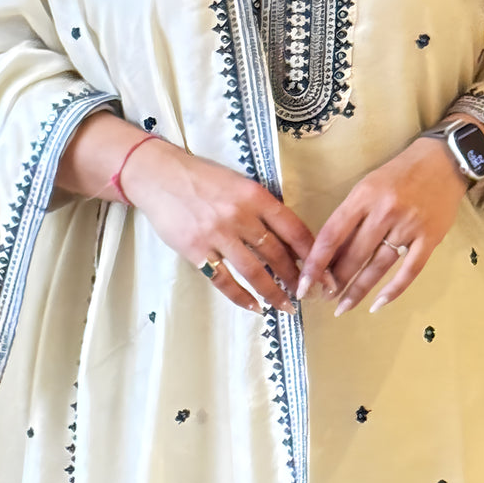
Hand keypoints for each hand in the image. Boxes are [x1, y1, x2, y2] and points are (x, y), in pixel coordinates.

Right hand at [124, 138, 314, 314]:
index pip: (293, 228)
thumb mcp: (239, 183)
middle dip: (296, 278)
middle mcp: (240, 215)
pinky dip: (240, 297)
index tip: (324, 271)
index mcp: (255, 195)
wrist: (159, 175)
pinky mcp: (196, 249)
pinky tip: (254, 307)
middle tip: (308, 295)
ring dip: (273, 292)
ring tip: (286, 306)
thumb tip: (288, 238)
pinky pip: (223, 280)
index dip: (311, 253)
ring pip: (254, 271)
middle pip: (277, 254)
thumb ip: (261, 207)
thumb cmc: (202, 178)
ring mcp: (217, 234)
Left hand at [296, 136, 467, 315]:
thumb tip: (331, 252)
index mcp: (364, 195)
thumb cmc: (399, 173)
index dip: (316, 262)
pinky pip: (409, 270)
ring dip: (358, 290)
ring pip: (378, 266)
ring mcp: (409, 226)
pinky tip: (377, 305)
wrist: (443, 161)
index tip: (303, 283)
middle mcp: (385, 211)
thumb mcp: (368, 185)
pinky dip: (393, 290)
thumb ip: (351, 215)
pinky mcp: (430, 238)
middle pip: (354, 254)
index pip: (332, 234)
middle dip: (336, 280)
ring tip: (343, 307)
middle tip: (323, 297)